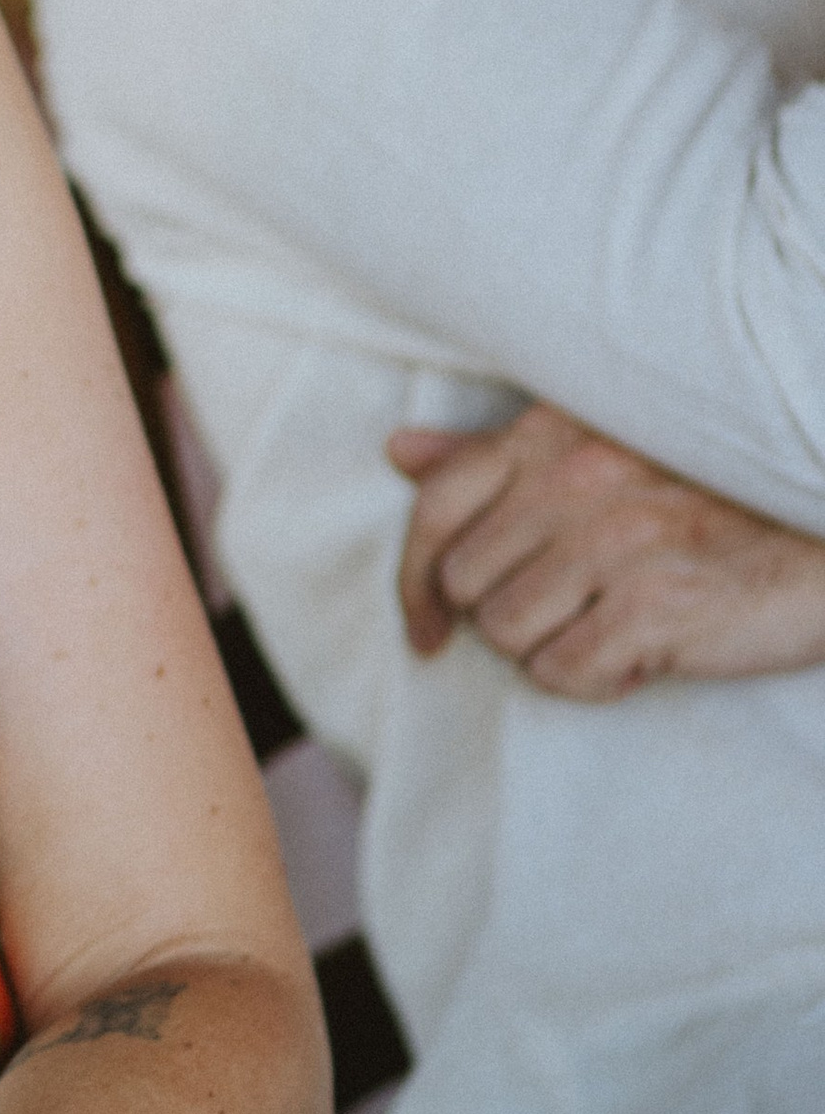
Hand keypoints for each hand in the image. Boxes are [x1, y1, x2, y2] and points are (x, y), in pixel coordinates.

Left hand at [388, 404, 824, 698]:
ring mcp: (616, 540)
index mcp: (555, 433)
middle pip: (466, 584)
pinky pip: (565, 672)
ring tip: (613, 632)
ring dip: (552, 651)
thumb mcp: (601, 451)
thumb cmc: (714, 499)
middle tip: (573, 618)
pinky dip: (596, 680)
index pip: (435, 508)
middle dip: (504, 618)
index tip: (427, 629)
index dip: (415, 582)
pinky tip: (641, 660)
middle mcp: (578, 477)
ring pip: (507, 633)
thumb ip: (497, 456)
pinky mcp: (655, 605)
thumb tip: (399, 451)